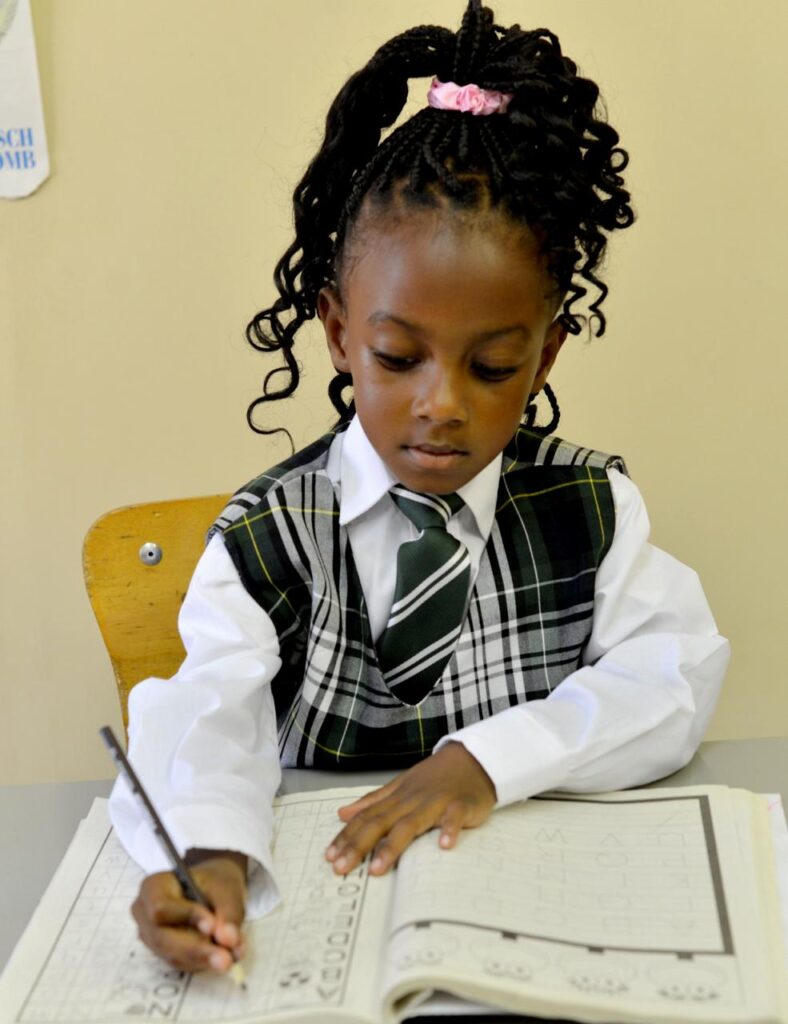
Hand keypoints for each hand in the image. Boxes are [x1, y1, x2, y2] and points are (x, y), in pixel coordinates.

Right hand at [132, 851, 246, 972]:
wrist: (213, 890)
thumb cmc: (214, 883)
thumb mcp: (226, 888)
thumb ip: (229, 912)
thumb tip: (228, 940)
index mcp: (153, 887)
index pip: (161, 907)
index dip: (185, 917)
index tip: (212, 925)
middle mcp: (144, 914)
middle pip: (162, 938)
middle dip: (195, 949)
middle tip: (226, 957)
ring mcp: (151, 937)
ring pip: (172, 956)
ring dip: (202, 959)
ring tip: (230, 956)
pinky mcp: (163, 954)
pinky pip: (180, 964)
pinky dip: (203, 963)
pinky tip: (222, 956)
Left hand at [325, 742, 495, 875]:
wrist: (472, 759)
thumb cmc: (434, 778)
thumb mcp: (400, 787)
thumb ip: (373, 801)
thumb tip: (341, 813)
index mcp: (396, 798)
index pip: (366, 818)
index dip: (347, 837)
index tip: (329, 857)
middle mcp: (411, 800)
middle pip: (381, 823)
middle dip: (359, 845)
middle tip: (341, 868)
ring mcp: (436, 802)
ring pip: (411, 824)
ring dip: (393, 845)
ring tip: (377, 868)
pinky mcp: (461, 805)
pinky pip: (454, 818)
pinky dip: (449, 829)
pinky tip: (444, 845)